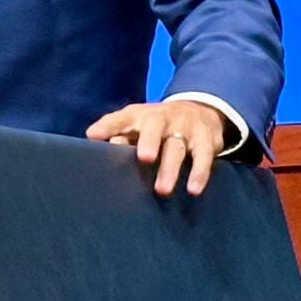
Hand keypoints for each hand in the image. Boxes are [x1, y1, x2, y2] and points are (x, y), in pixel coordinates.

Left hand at [87, 98, 226, 196]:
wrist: (202, 110)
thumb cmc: (159, 125)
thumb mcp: (138, 124)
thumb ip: (118, 132)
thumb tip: (94, 138)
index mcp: (142, 115)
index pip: (122, 117)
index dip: (108, 125)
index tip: (94, 135)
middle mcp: (164, 118)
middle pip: (156, 126)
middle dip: (150, 141)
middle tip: (145, 158)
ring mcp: (186, 128)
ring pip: (178, 147)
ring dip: (170, 168)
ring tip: (162, 190)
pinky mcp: (206, 140)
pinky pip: (204, 156)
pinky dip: (199, 173)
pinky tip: (193, 189)